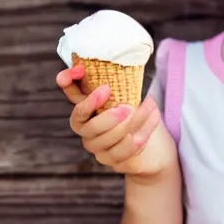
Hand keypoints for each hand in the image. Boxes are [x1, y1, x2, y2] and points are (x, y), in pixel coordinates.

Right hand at [57, 64, 177, 178]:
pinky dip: (140, 135)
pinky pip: (124, 150)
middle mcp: (86, 130)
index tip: (80, 71)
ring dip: (132, 123)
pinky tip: (152, 124)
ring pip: (108, 139)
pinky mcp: (113, 161)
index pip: (70, 94)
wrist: (155, 149)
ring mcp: (98, 148)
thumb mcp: (130, 96)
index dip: (69, 82)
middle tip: (128, 107)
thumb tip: (121, 62)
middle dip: (106, 117)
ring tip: (150, 108)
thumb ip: (120, 83)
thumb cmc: (138, 117)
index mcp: (86, 108)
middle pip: (86, 126)